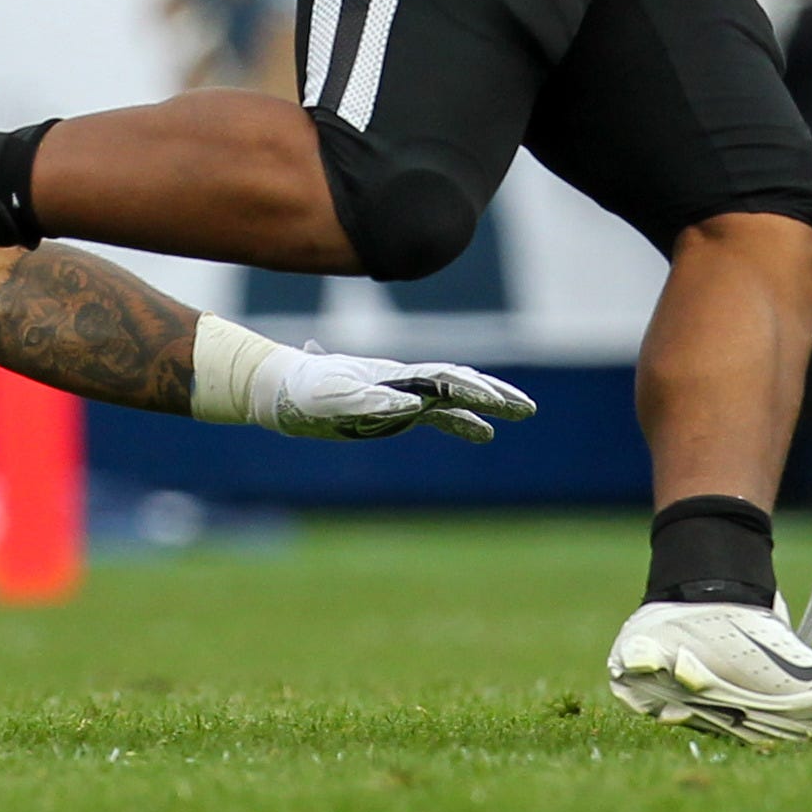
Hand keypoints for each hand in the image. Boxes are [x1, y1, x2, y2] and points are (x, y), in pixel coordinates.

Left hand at [255, 344, 536, 442]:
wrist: (284, 391)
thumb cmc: (307, 390)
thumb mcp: (335, 397)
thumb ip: (372, 400)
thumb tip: (413, 406)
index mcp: (394, 376)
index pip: (442, 380)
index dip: (471, 391)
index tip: (497, 404)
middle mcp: (405, 381)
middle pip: (459, 382)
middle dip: (494, 393)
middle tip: (527, 408)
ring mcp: (402, 395)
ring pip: (454, 398)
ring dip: (487, 404)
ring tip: (520, 413)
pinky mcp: (394, 411)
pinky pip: (439, 416)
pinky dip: (463, 423)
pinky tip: (483, 434)